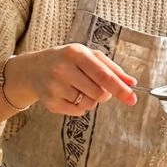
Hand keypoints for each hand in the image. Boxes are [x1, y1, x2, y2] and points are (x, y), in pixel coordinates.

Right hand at [10, 44, 136, 115]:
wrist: (34, 69)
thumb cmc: (68, 60)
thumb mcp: (88, 56)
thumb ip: (112, 69)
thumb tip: (131, 83)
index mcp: (76, 53)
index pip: (102, 75)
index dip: (119, 88)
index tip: (132, 98)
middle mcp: (63, 69)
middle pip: (98, 93)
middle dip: (104, 93)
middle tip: (97, 86)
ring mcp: (54, 87)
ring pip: (88, 104)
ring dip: (91, 99)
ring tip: (79, 88)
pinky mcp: (50, 102)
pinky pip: (78, 112)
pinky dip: (80, 106)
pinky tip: (70, 94)